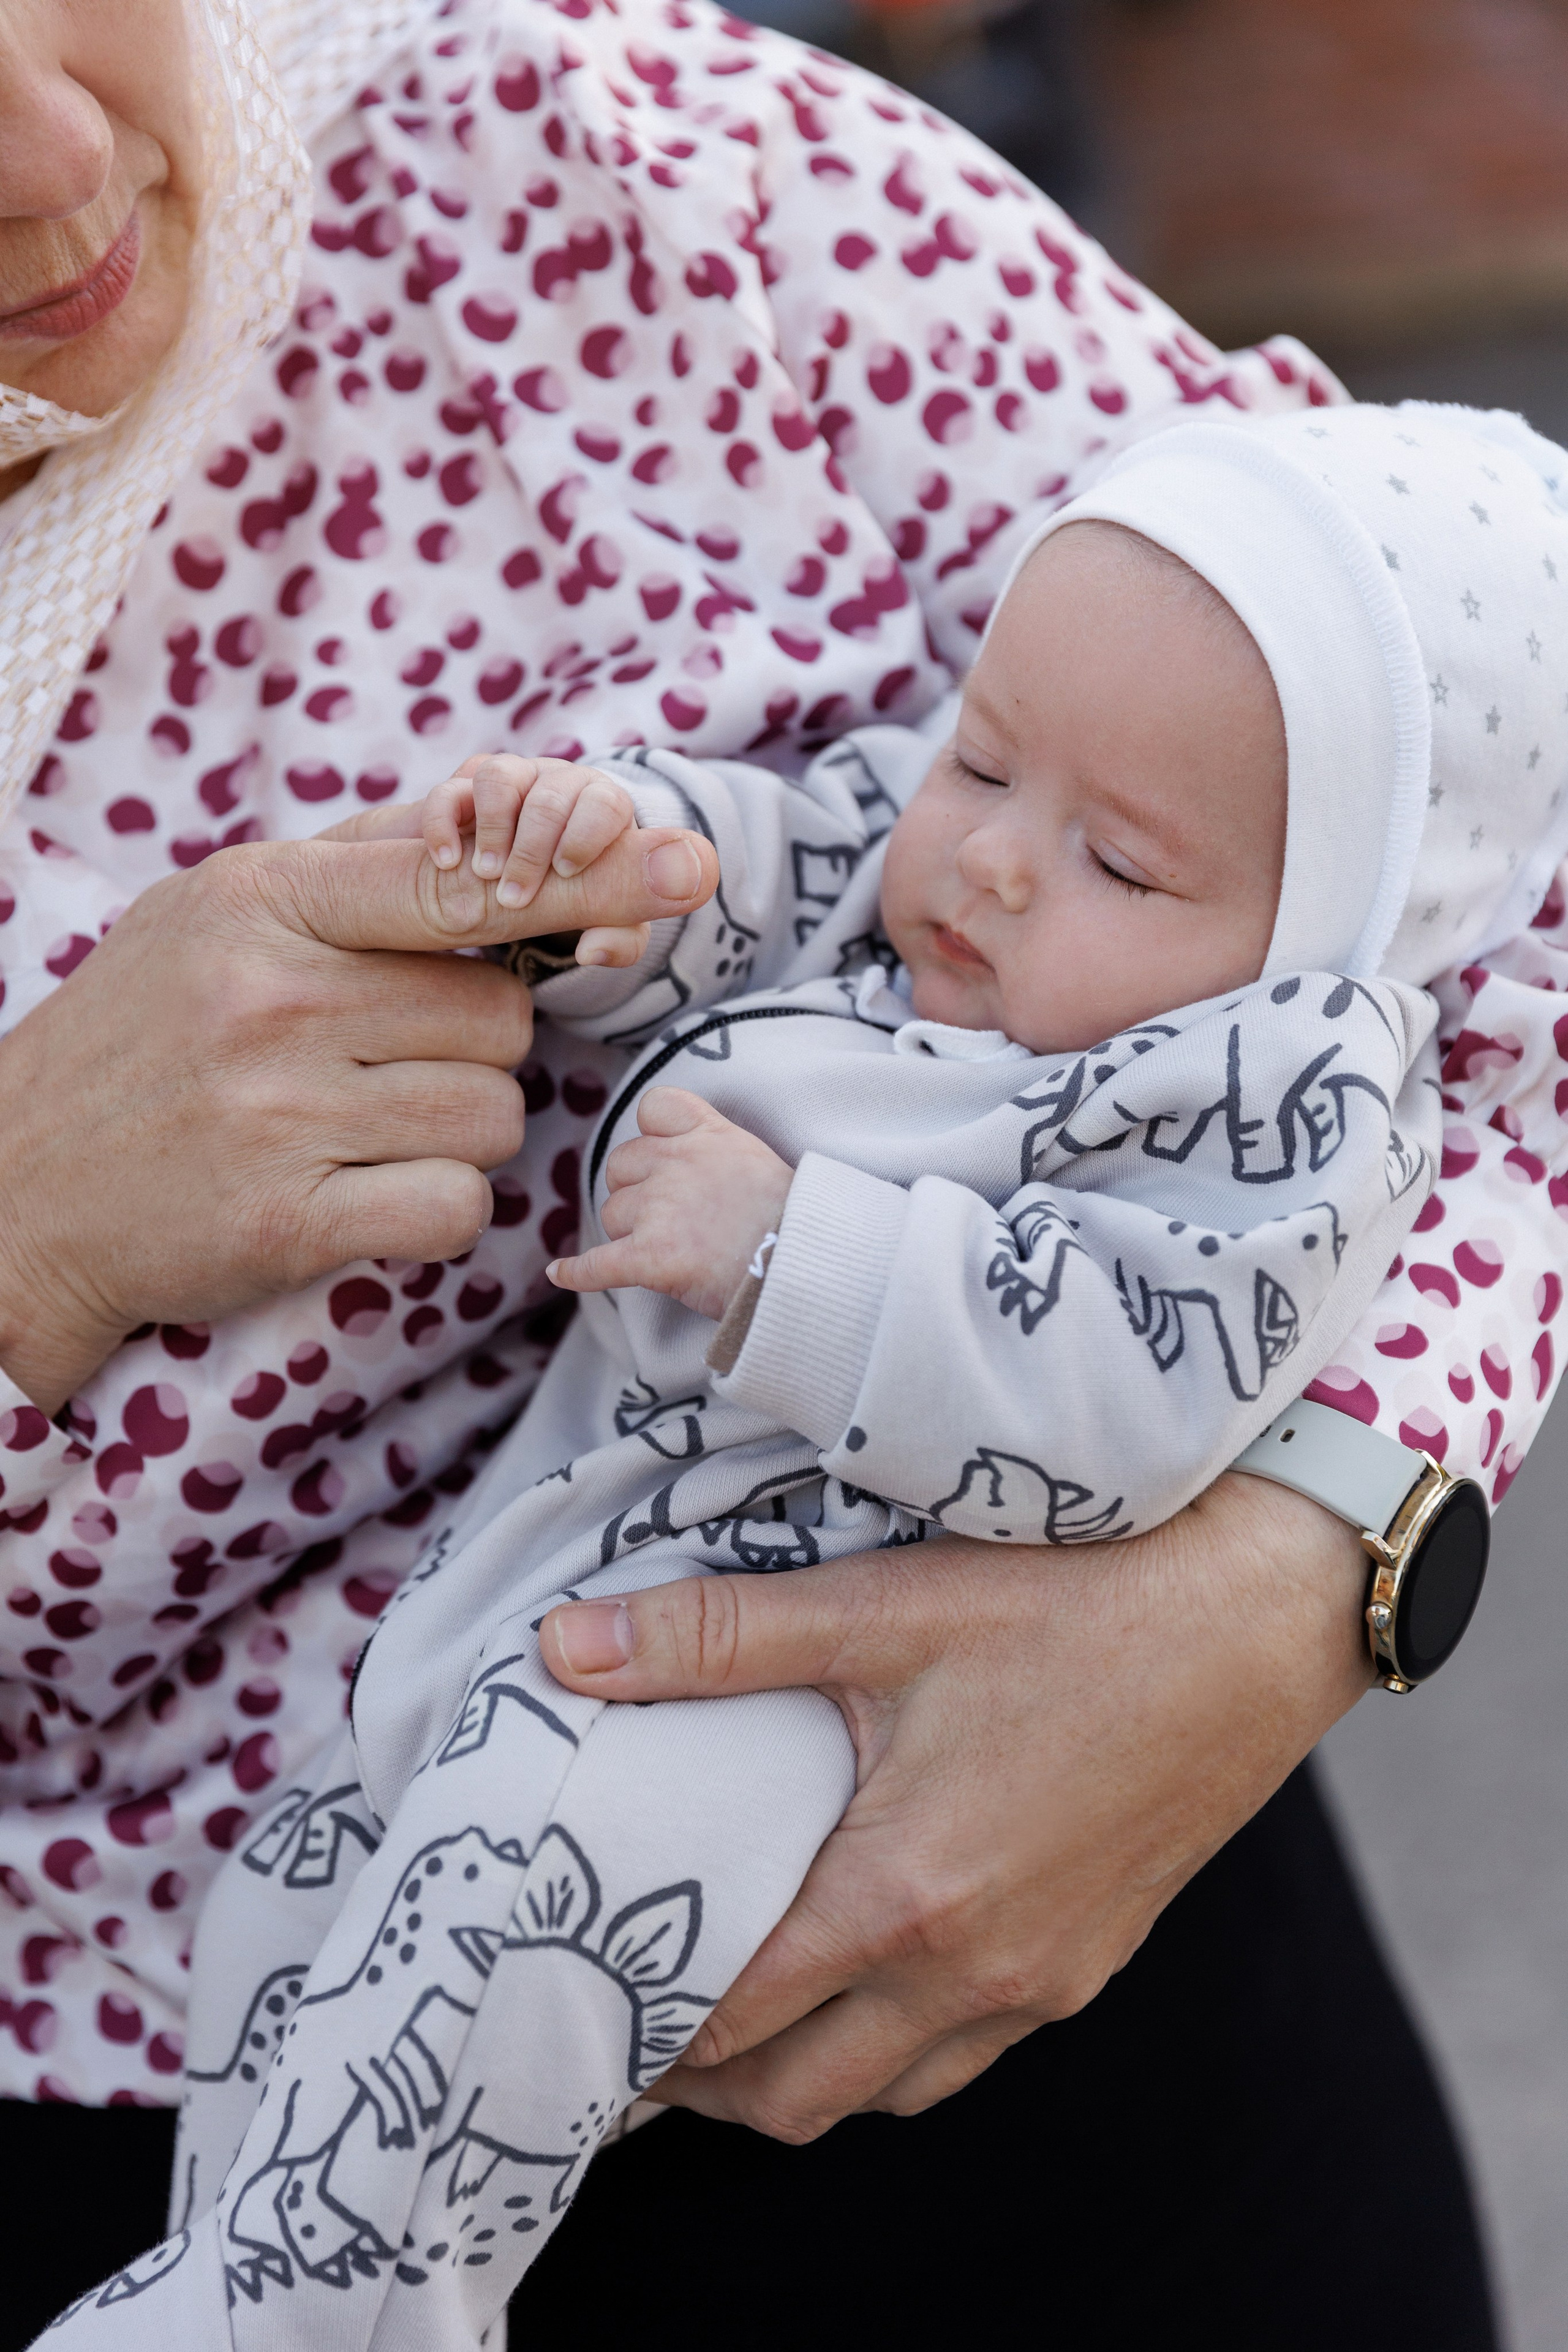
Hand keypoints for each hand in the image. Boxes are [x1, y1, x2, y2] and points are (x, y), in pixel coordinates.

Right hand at [0, 821, 717, 1413]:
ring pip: (494, 1114)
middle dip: (475, 1047)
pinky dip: (435, 1210)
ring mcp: (279, 1112)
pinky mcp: (289, 1219)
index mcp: (265, 900)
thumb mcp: (223, 912)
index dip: (586, 874)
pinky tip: (361, 1195)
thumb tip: (510, 801)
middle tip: (381, 1062)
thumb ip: (366, 862)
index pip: (464, 880)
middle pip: (502, 1016)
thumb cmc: (145, 1036)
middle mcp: (275, 998)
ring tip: (357, 1129)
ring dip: (457, 1132)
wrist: (17, 1189)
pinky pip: (457, 1204)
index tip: (683, 863)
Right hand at [420, 753, 647, 968]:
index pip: (608, 803)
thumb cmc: (559, 903)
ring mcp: (510, 781)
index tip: (565, 873)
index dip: (585, 837)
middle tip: (514, 896)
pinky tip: (447, 861)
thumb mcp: (596, 925)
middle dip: (532, 850)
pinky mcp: (462, 788)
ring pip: (500, 775)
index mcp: (603, 811)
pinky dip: (444, 824)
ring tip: (485, 873)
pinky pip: (450, 789)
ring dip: (492, 829)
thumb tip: (596, 951)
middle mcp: (559, 785)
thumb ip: (619, 939)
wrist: (493, 891)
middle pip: (552, 794)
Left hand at [539, 1472, 1371, 2138]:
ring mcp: (1040, 1981)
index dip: (634, 2023)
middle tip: (629, 2015)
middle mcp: (971, 1970)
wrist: (1262, 1619)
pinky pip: (962, 2058)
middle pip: (794, 2095)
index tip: (569, 1999)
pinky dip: (888, 2051)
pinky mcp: (1088, 1966)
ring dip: (794, 2075)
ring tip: (729, 2006)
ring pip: (882, 2094)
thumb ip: (715, 1635)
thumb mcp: (885, 1605)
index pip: (729, 2017)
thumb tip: (563, 1648)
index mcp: (905, 1895)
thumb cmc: (1080, 1601)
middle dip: (697, 2082)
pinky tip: (863, 1972)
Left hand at [547, 1087, 793, 1319]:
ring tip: (673, 1253)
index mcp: (709, 1135)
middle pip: (621, 1167)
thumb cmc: (794, 1223)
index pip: (655, 1108)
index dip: (651, 1134)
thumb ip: (717, 1155)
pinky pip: (596, 1264)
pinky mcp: (650, 1256)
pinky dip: (577, 1271)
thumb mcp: (759, 1164)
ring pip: (612, 1215)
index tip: (662, 1156)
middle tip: (670, 1220)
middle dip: (634, 1192)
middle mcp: (678, 1162)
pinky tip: (561, 1272)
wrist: (806, 1266)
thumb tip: (697, 1181)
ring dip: (629, 1234)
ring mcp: (661, 1209)